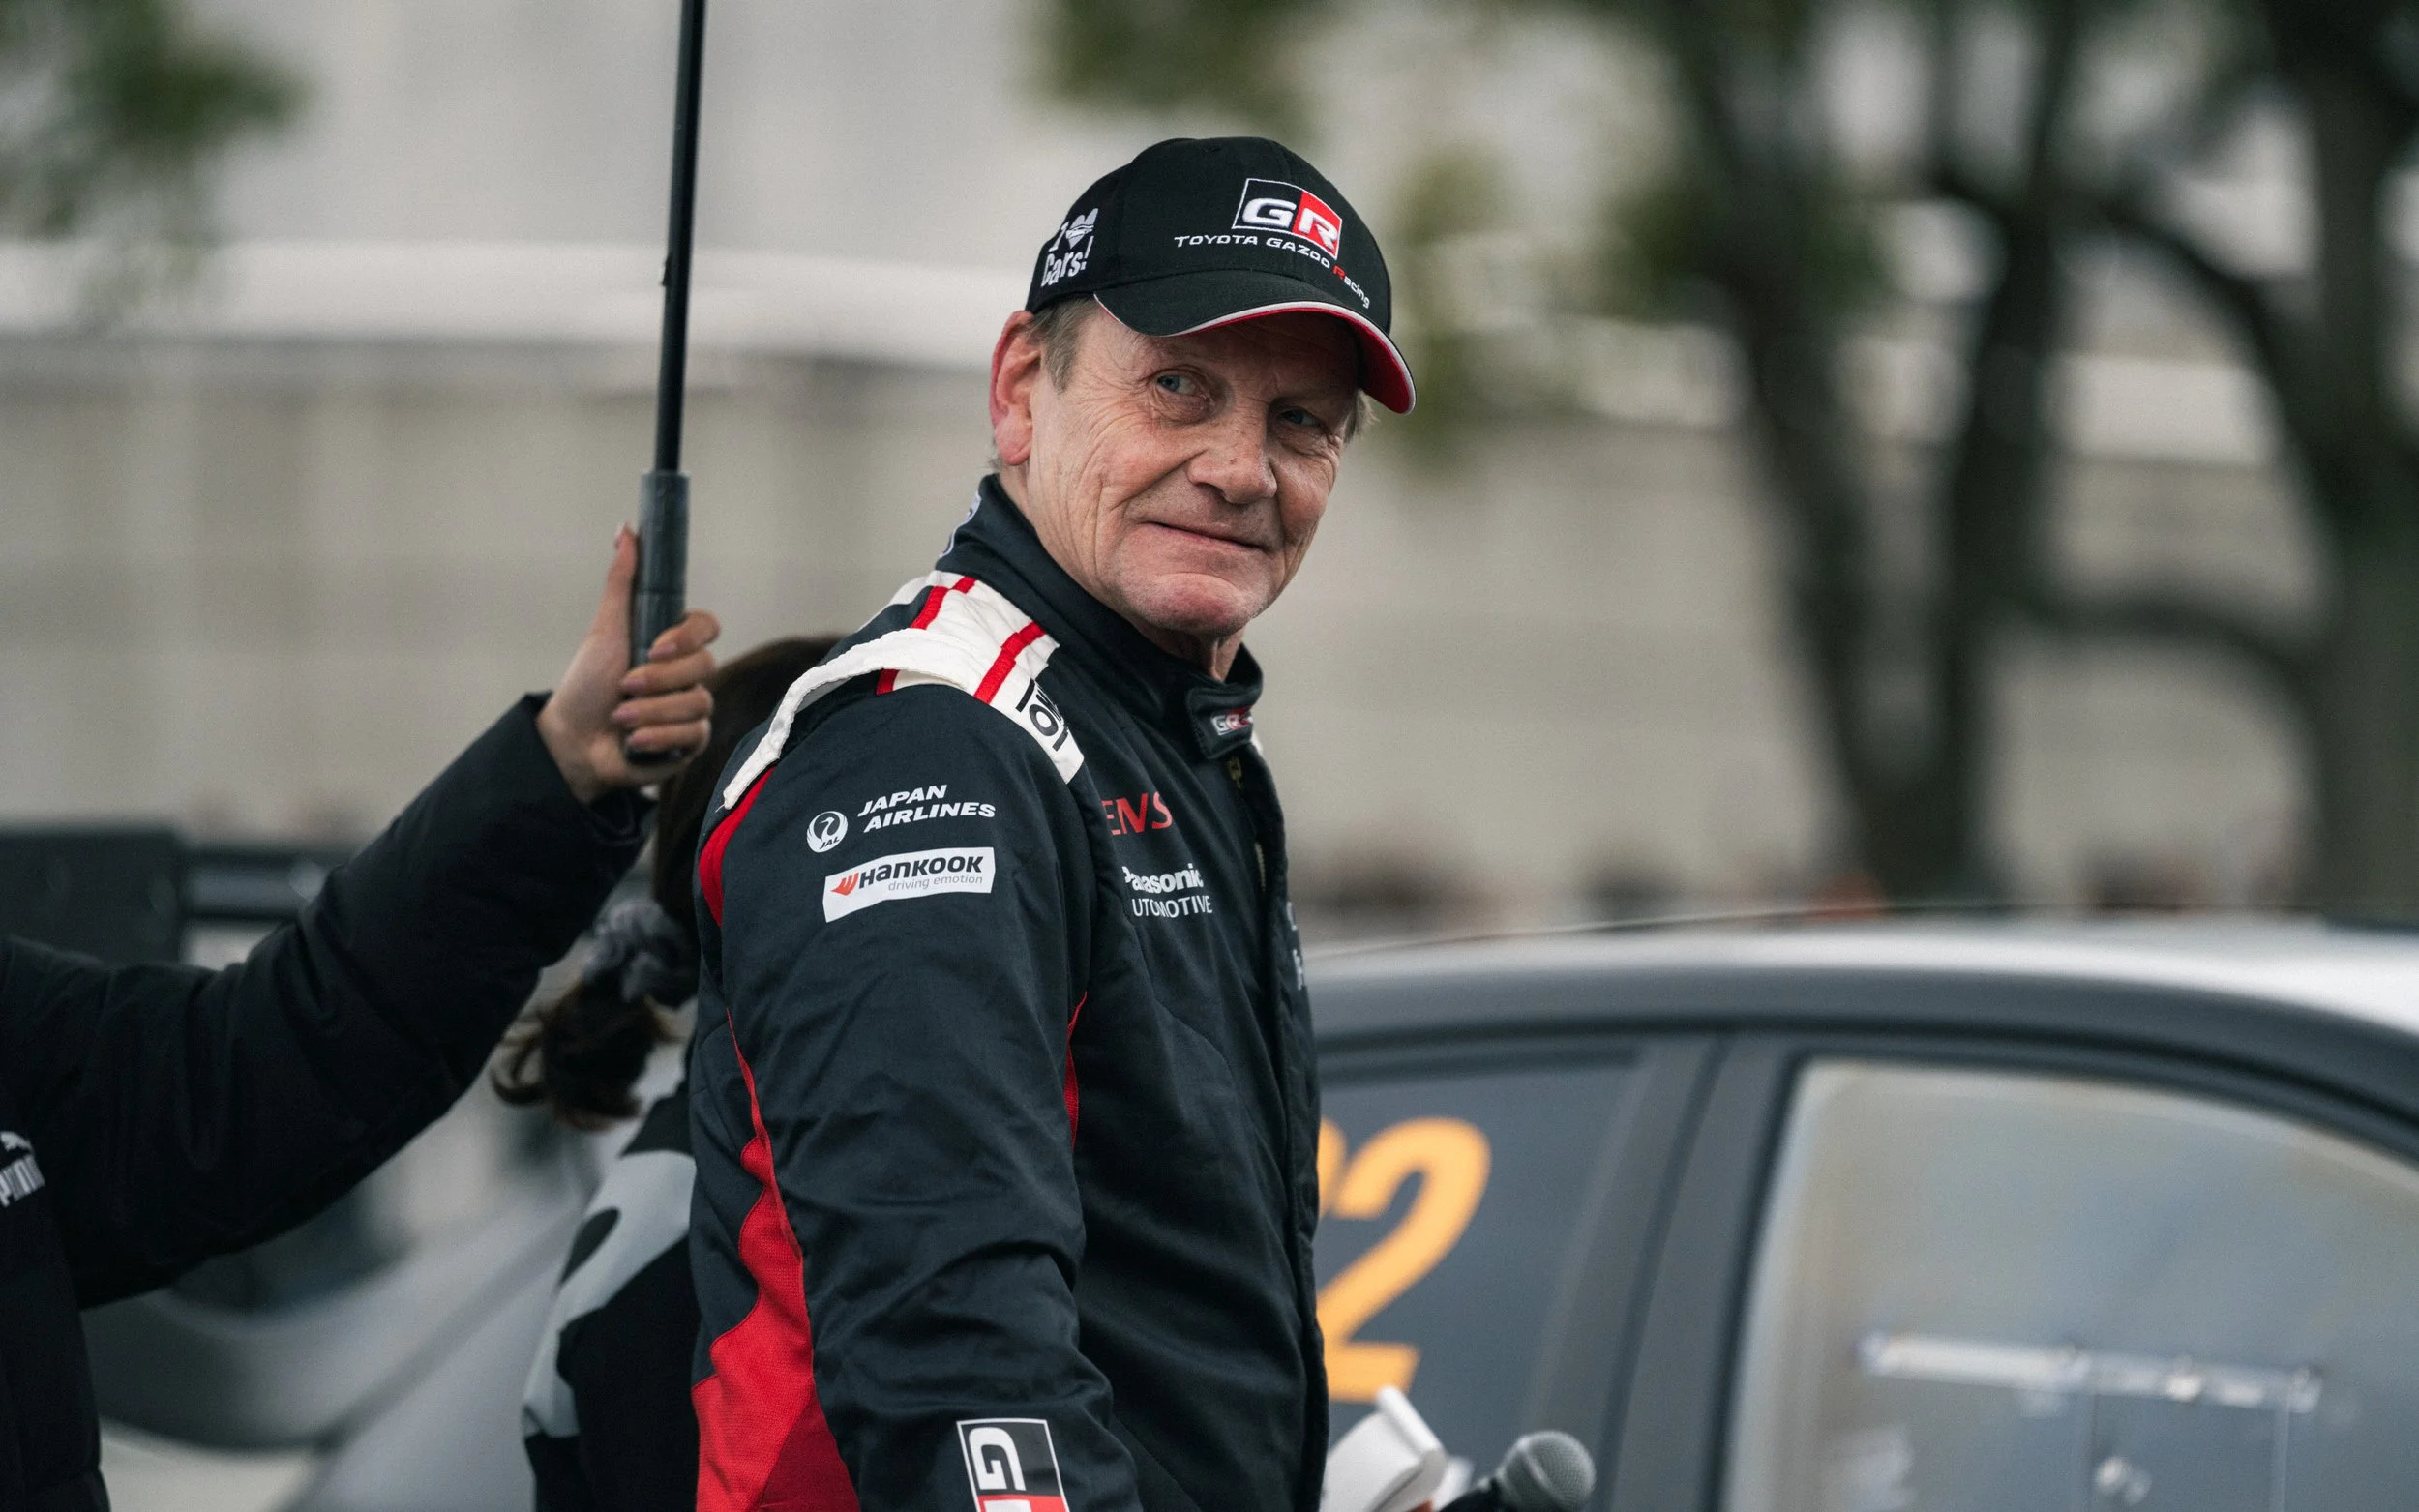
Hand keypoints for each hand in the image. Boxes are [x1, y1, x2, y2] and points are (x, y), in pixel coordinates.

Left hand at [537, 526, 720, 802]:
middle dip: (659, 680)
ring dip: (651, 711)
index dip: (688, 637)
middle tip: (624, 685)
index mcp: (672, 645)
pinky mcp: (689, 743)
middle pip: (705, 666)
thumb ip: (621, 582)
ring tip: (620, 717)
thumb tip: (626, 530)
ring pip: (697, 703)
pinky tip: (634, 740)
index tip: (655, 645)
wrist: (572, 742)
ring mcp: (691, 709)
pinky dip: (658, 736)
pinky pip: (694, 734)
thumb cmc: (586, 685)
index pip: (708, 627)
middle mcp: (687, 675)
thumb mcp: (604, 630)